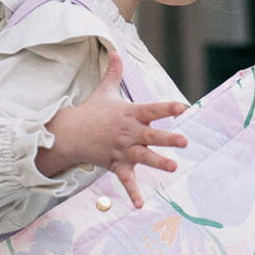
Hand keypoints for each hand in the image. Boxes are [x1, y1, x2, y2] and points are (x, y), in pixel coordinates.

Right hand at [36, 51, 187, 208]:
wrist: (69, 132)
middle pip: (151, 135)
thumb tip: (115, 50)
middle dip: (168, 138)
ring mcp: (122, 149)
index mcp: (131, 115)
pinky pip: (126, 180)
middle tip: (185, 141)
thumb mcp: (104, 92)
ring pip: (143, 157)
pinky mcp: (115, 164)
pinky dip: (132, 192)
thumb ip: (114, 73)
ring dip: (158, 162)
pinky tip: (140, 204)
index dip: (167, 108)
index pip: (152, 110)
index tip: (183, 107)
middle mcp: (129, 132)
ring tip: (173, 168)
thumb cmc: (92, 112)